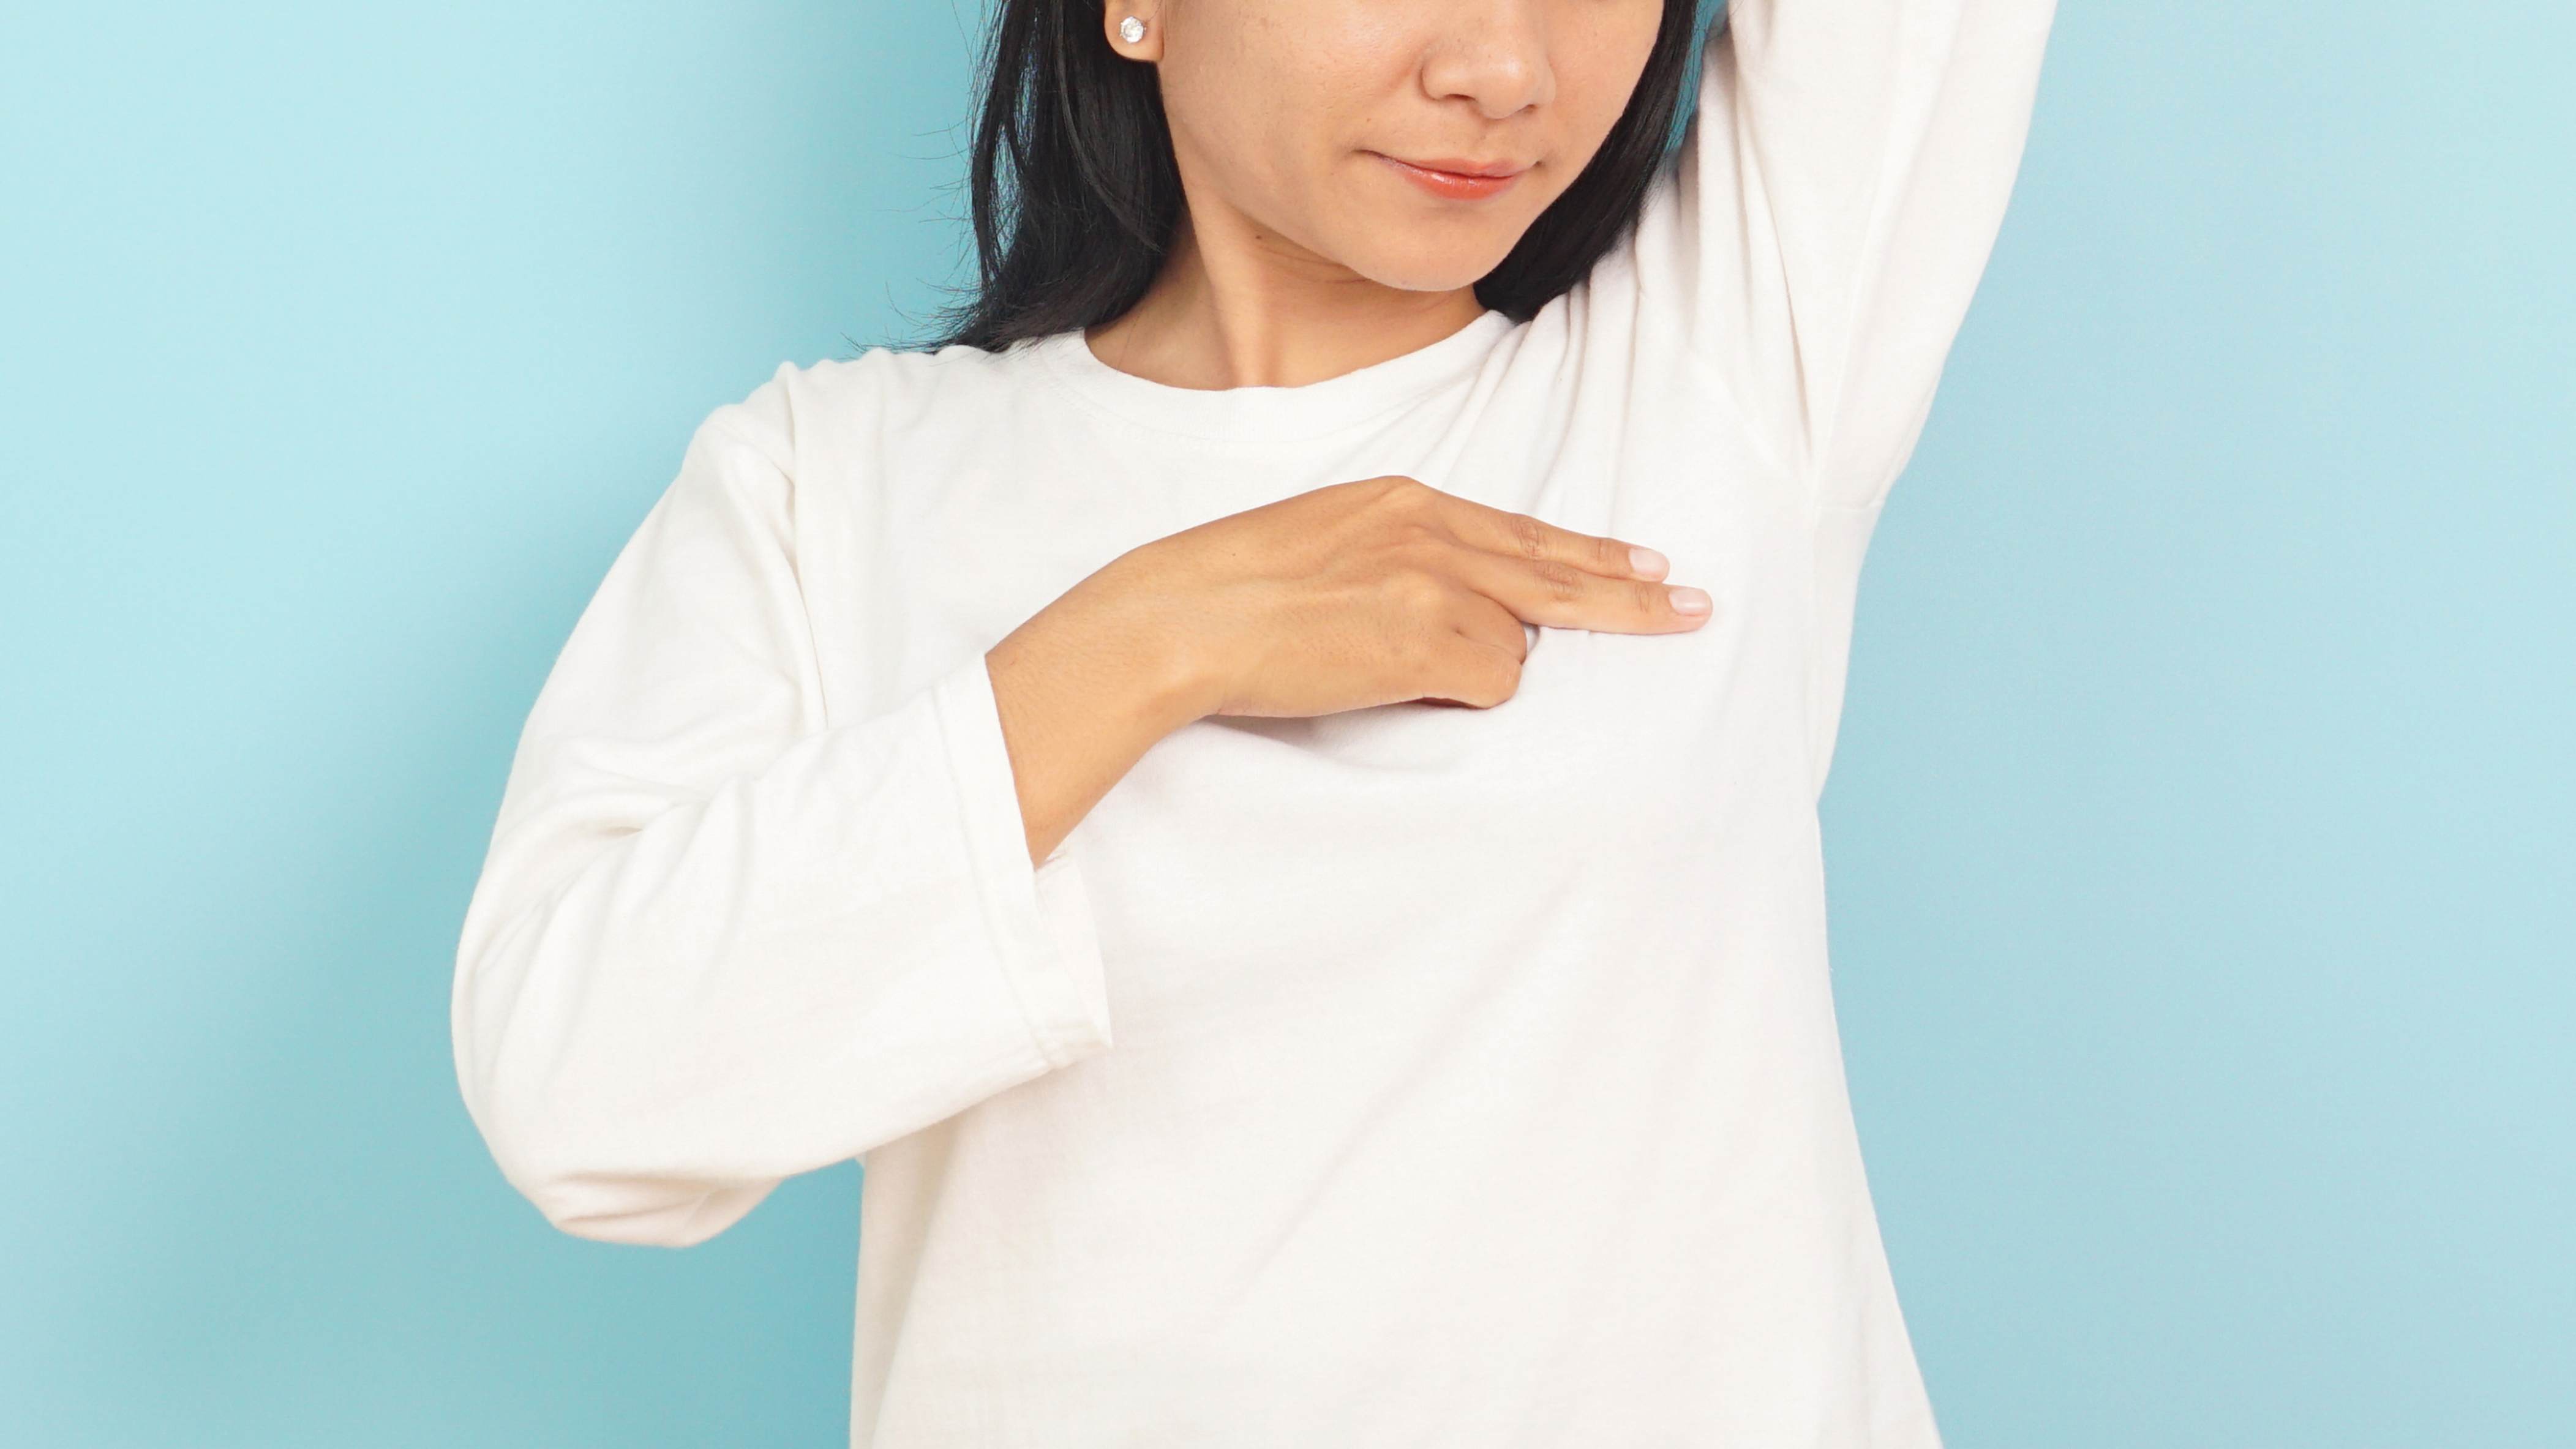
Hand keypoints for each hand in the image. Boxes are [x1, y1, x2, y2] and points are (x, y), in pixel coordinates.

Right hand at [986, 475, 1705, 861]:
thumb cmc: (1229, 587)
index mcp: (1404, 500)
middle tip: (1696, 608)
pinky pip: (1491, 680)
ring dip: (1474, 668)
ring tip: (1387, 668)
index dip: (1590, 551)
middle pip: (1559, 570)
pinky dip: (1461, 695)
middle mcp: (1431, 531)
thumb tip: (1450, 599)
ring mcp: (1434, 584)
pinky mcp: (1428, 639)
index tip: (1645, 562)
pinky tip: (1400, 688)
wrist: (1182, 616)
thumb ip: (1397, 551)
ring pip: (1513, 642)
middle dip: (1633, 595)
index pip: (1522, 529)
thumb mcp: (1324, 536)